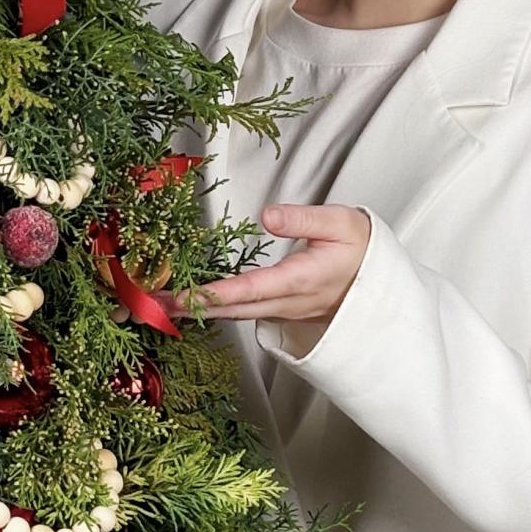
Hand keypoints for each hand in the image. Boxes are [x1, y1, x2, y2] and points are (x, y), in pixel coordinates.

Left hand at [157, 203, 372, 354]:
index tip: (182, 296)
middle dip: (188, 308)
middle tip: (149, 304)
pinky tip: (190, 304)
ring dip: (195, 312)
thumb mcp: (342, 223)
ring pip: (233, 315)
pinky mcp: (278, 312)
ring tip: (158, 305)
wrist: (381, 284)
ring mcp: (282, 311)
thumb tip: (267, 216)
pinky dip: (212, 311)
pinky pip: (241, 314)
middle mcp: (288, 302)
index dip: (213, 294)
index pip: (249, 290)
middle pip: (230, 309)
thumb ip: (304, 219)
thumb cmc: (361, 249)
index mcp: (301, 280)